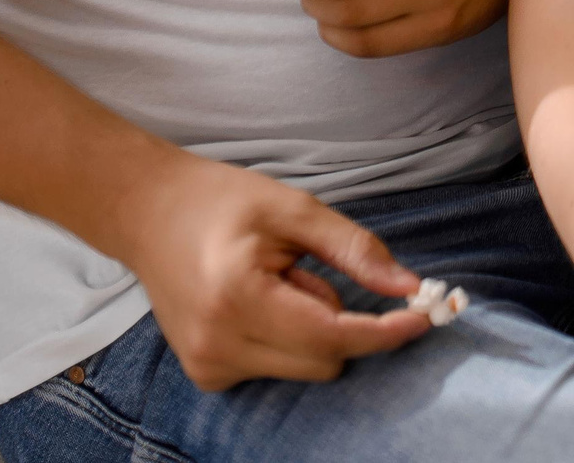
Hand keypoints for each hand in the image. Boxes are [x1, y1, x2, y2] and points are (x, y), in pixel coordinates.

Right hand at [110, 148, 431, 389]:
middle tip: (308, 269)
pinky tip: (258, 300)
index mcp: (237, 298)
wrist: (148, 212)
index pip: (331, 336)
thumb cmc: (221, 200)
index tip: (425, 316)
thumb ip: (353, 248)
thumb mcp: (293, 208)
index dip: (384, 331)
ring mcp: (206, 365)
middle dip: (342, 320)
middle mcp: (217, 344)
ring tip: (276, 280)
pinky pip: (279, 369)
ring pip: (306, 368)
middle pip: (325, 360)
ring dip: (312, 327)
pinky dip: (287, 338)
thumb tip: (407, 286)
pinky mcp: (206, 374)